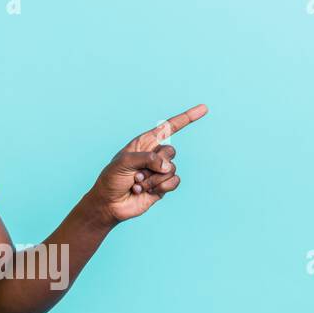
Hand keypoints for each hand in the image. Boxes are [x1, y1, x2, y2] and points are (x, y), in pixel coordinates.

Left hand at [86, 104, 207, 223]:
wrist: (109, 204)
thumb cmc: (112, 179)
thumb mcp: (124, 162)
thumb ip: (148, 158)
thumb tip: (168, 167)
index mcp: (145, 143)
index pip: (169, 127)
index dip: (187, 118)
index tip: (203, 109)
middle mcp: (154, 155)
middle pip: (171, 152)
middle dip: (155, 164)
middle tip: (137, 174)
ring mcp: (159, 171)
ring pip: (172, 169)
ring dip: (153, 179)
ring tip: (138, 184)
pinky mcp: (163, 187)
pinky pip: (174, 182)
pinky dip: (161, 187)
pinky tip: (146, 191)